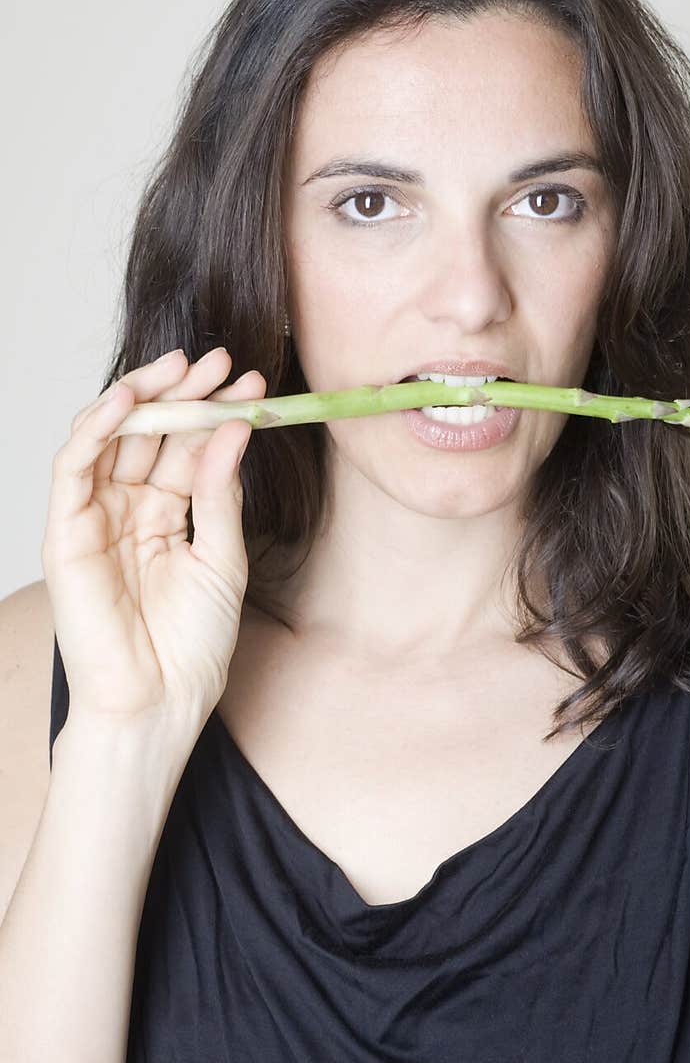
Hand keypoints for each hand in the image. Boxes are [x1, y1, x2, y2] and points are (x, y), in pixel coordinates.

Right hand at [41, 348, 266, 737]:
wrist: (159, 701)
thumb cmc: (192, 644)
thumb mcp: (223, 558)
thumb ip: (220, 493)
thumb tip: (233, 428)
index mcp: (168, 515)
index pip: (188, 448)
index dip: (215, 412)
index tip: (252, 383)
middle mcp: (129, 508)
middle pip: (151, 434)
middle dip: (183, 392)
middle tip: (218, 360)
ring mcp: (95, 517)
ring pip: (110, 438)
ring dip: (142, 396)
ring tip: (181, 366)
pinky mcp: (64, 532)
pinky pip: (73, 467)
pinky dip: (96, 428)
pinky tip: (128, 400)